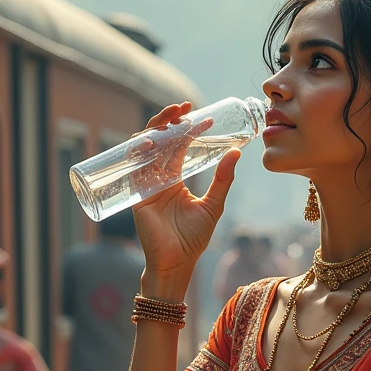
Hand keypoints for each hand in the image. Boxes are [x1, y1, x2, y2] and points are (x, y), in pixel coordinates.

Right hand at [131, 102, 240, 280]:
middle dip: (169, 120)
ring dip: (155, 128)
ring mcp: (145, 184)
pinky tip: (151, 141)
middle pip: (159, 140)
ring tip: (171, 117)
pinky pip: (134, 167)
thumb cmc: (193, 239)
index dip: (189, 129)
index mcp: (175, 179)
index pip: (179, 145)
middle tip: (184, 108)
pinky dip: (139, 151)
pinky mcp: (136, 194)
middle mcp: (158, 177)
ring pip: (145, 148)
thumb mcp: (213, 204)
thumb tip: (236, 152)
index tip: (204, 117)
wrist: (177, 263)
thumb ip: (223, 180)